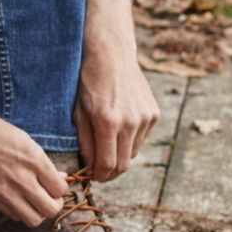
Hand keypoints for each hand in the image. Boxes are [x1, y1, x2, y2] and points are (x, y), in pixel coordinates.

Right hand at [0, 104, 68, 227]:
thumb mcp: (20, 137)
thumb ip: (40, 161)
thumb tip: (59, 177)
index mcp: (33, 159)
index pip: (61, 189)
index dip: (60, 187)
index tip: (54, 183)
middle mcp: (22, 178)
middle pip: (52, 208)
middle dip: (53, 203)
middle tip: (48, 195)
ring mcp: (6, 191)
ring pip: (34, 219)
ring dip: (37, 211)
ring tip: (32, 200)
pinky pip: (14, 216)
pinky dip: (19, 211)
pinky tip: (15, 198)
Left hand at [73, 0, 159, 181]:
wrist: (110, 54)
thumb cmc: (87, 81)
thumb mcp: (78, 111)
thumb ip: (85, 142)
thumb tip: (89, 168)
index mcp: (108, 122)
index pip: (107, 165)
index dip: (98, 176)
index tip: (91, 176)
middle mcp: (131, 122)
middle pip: (123, 164)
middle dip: (110, 171)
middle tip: (98, 169)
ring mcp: (145, 118)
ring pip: (133, 152)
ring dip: (119, 154)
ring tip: (105, 144)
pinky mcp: (154, 114)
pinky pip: (141, 138)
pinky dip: (129, 140)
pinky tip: (118, 127)